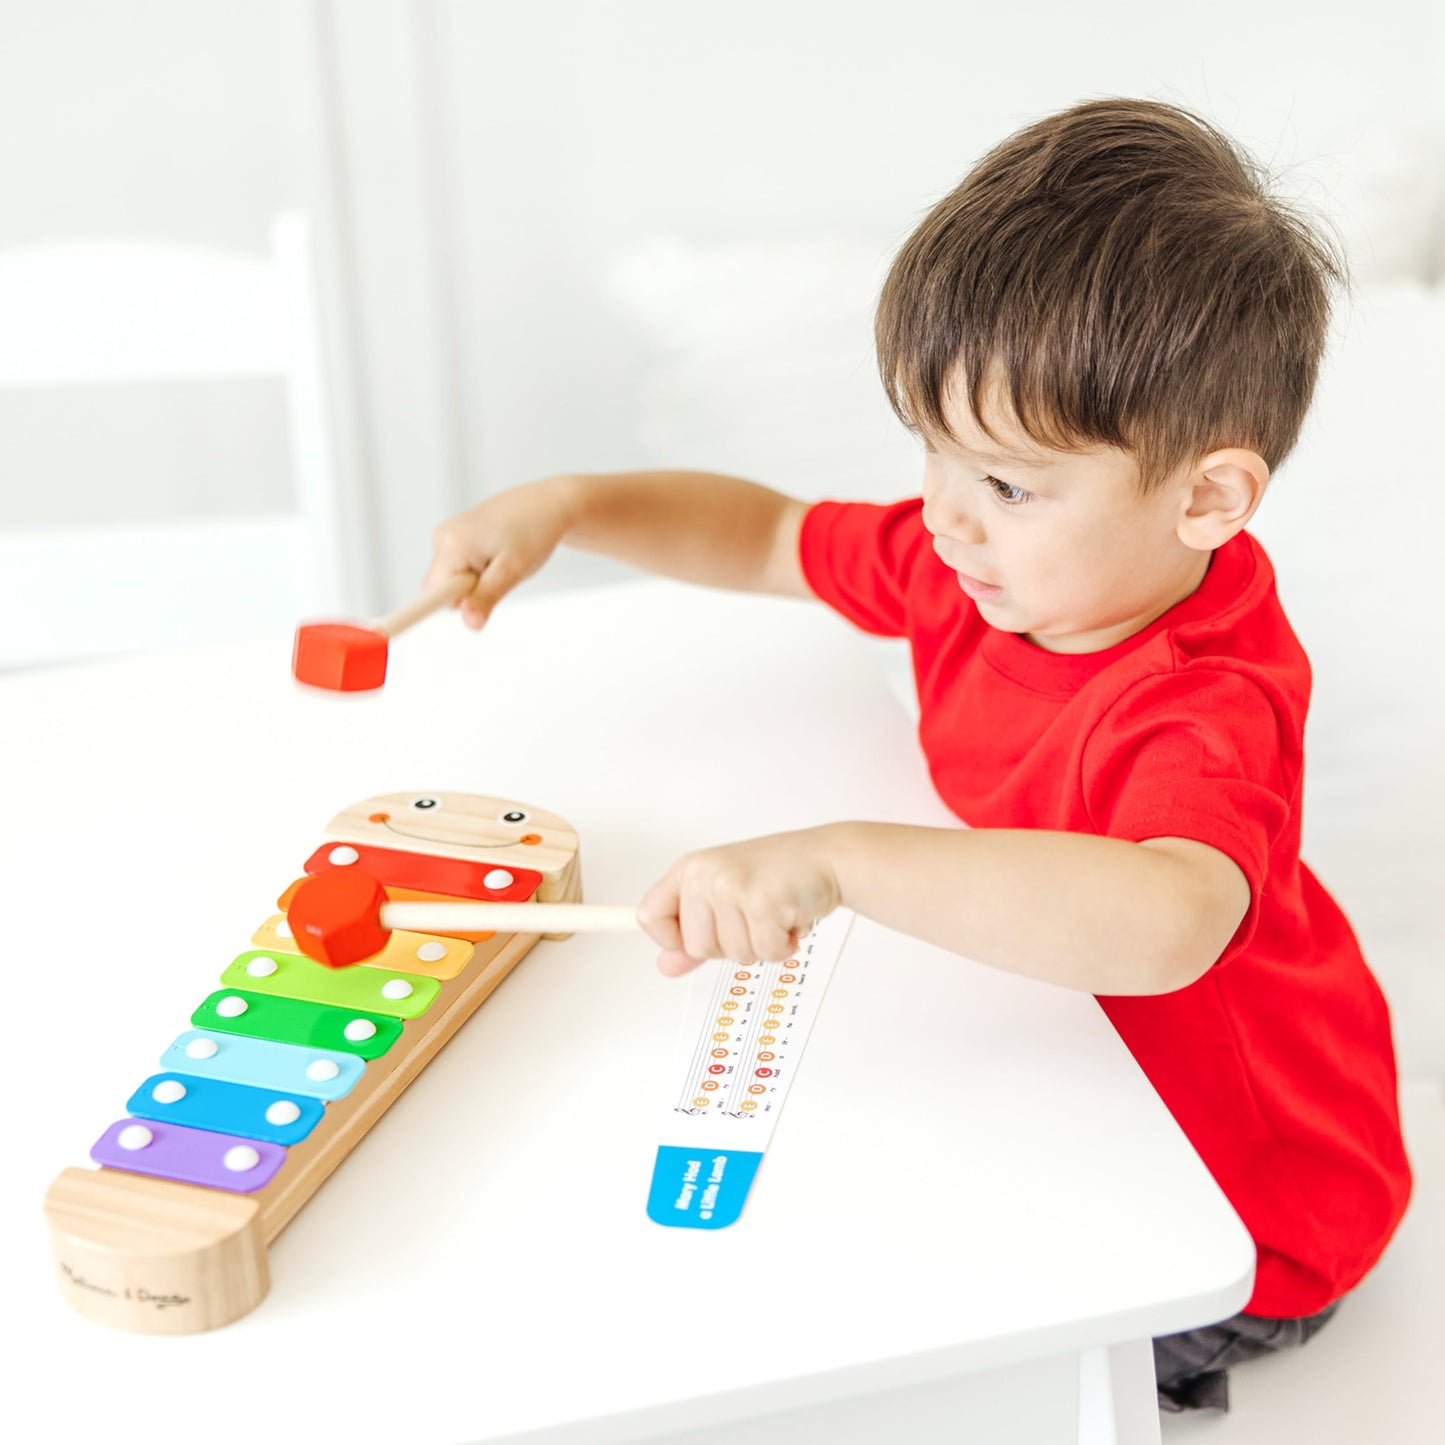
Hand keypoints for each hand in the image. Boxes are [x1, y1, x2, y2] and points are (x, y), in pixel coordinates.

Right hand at [423, 477, 579, 628]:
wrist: (546, 505)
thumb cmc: (533, 533)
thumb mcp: (513, 570)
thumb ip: (487, 597)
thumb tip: (469, 623)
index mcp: (453, 544)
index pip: (432, 593)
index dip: (434, 608)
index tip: (407, 623)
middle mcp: (442, 538)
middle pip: (440, 590)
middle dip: (468, 594)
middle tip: (499, 576)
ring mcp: (446, 536)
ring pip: (450, 581)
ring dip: (475, 583)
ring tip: (501, 562)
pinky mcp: (454, 537)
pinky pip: (457, 569)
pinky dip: (476, 571)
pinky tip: (495, 555)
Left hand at [637, 828, 842, 975]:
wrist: (827, 858)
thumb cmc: (779, 875)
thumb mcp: (726, 899)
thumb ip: (694, 934)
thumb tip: (665, 966)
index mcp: (689, 869)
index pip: (649, 916)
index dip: (673, 939)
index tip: (704, 934)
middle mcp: (704, 874)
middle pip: (696, 947)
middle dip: (731, 945)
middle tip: (754, 917)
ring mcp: (730, 886)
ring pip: (732, 954)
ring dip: (762, 945)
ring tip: (774, 914)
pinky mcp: (760, 901)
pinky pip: (764, 952)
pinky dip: (783, 946)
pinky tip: (790, 919)